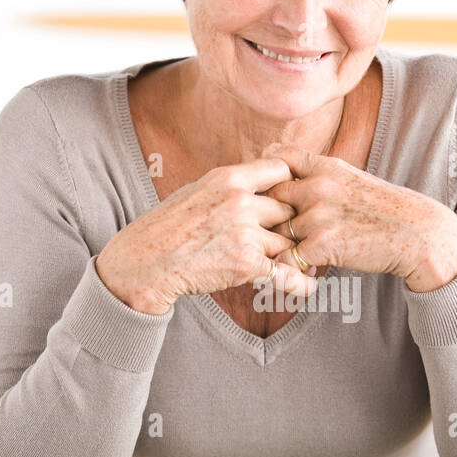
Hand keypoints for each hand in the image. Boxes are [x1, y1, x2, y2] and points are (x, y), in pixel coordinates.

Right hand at [95, 158, 317, 314]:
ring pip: (287, 241)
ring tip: (301, 261)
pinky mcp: (246, 264)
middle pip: (289, 208)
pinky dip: (300, 282)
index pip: (282, 170)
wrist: (146, 262)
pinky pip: (285, 273)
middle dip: (291, 223)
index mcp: (229, 178)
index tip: (295, 196)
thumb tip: (260, 179)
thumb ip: (232, 185)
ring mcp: (245, 233)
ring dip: (288, 253)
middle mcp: (240, 202)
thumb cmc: (168, 227)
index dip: (291, 184)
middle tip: (295, 234)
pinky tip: (310, 286)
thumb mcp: (199, 190)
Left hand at [260, 144, 456, 290]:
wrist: (416, 234)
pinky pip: (285, 259)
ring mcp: (318, 215)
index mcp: (326, 167)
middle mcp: (318, 186)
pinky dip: (289, 269)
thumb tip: (288, 178)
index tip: (264, 192)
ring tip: (290, 257)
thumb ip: (320, 176)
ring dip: (280, 247)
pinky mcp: (322, 244)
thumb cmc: (384, 210)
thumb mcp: (352, 179)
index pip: (277, 158)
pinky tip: (304, 272)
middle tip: (267, 232)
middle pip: (268, 197)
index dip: (264, 175)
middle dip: (265, 215)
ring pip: (276, 231)